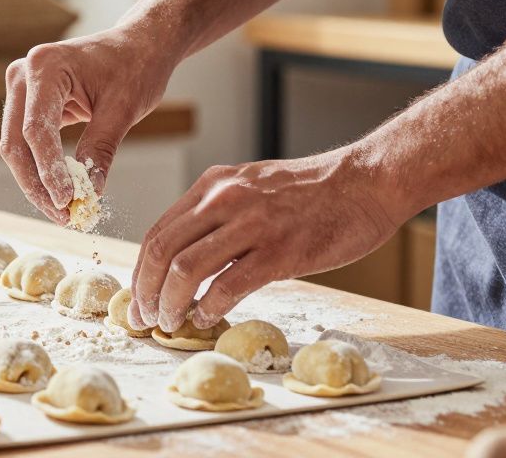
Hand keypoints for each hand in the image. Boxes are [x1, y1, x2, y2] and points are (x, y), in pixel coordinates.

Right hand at [0, 26, 176, 223]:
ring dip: (37, 182)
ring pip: (18, 147)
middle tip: (64, 217)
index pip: (37, 130)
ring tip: (64, 212)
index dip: (49, 171)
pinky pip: (28, 143)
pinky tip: (62, 194)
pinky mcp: (30, 103)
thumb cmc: (136, 66)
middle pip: (16, 143)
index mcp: (45, 67)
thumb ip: (100, 149)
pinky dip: (43, 169)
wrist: (139, 44)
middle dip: (37, 185)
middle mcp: (23, 75)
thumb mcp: (123, 109)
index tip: (68, 202)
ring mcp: (22, 88)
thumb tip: (89, 194)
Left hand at [128, 148, 410, 331]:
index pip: (158, 231)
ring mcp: (252, 224)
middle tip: (144, 319)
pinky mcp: (280, 251)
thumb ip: (218, 215)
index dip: (141, 271)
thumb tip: (186, 258)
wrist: (367, 182)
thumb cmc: (313, 192)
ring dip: (170, 303)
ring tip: (170, 323)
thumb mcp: (252, 187)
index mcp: (214, 185)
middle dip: (145, 292)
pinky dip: (209, 308)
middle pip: (161, 251)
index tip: (138, 299)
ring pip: (186, 269)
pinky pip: (229, 286)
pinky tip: (207, 319)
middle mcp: (225, 199)